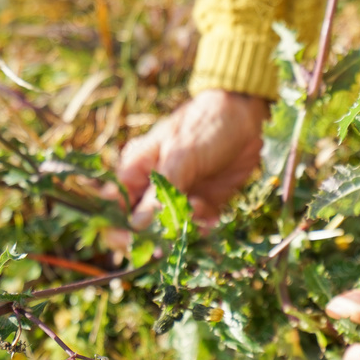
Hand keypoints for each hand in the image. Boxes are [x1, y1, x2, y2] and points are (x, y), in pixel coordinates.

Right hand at [114, 89, 269, 229]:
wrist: (245, 117)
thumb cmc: (204, 127)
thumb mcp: (181, 156)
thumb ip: (160, 192)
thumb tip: (135, 226)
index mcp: (136, 172)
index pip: (115, 210)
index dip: (120, 231)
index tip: (137, 242)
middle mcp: (152, 188)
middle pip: (141, 228)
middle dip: (157, 235)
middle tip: (175, 233)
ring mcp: (178, 197)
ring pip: (170, 231)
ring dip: (184, 230)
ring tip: (201, 208)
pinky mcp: (202, 204)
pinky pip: (196, 228)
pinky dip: (203, 229)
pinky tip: (213, 219)